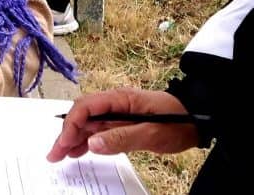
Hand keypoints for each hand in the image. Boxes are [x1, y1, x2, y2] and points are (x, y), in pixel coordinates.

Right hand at [47, 89, 197, 160]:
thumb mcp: (151, 133)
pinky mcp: (123, 123)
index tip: (64, 144)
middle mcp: (115, 103)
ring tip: (61, 155)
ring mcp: (118, 113)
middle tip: (54, 154)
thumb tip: (92, 143)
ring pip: (89, 123)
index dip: (71, 126)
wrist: (198, 118)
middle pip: (83, 115)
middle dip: (67, 133)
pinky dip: (88, 140)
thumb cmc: (177, 122)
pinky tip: (79, 150)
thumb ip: (121, 137)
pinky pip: (100, 130)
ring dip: (74, 138)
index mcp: (120, 99)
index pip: (86, 108)